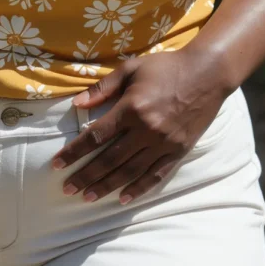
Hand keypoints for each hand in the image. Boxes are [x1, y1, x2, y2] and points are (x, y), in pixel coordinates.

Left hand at [51, 46, 230, 203]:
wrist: (206, 74)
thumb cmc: (165, 67)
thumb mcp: (131, 69)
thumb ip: (102, 88)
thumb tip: (76, 105)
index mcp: (131, 108)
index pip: (96, 136)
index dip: (75, 151)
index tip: (58, 163)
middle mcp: (146, 130)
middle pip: (109, 159)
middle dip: (86, 175)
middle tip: (67, 188)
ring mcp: (163, 144)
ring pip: (130, 171)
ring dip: (107, 186)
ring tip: (88, 197)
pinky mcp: (178, 151)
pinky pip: (155, 175)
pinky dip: (138, 189)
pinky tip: (122, 198)